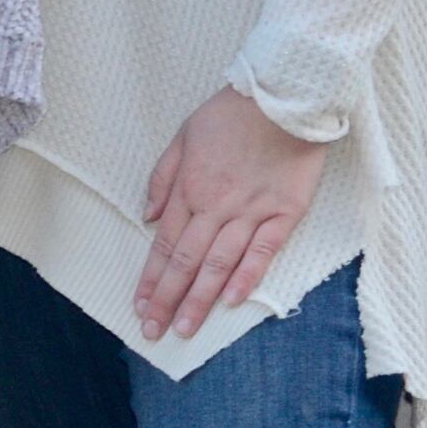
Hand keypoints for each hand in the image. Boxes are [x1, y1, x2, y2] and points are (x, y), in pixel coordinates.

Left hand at [133, 86, 324, 340]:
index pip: (165, 245)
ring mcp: (252, 211)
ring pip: (219, 263)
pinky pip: (263, 251)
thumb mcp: (184, 134)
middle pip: (186, 261)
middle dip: (168, 300)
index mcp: (190, 188)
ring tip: (185, 329)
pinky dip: (246, 277)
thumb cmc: (232, 112)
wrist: (284, 95)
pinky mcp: (285, 212)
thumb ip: (164, 177)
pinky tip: (230, 301)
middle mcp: (216, 206)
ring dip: (199, 299)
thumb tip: (148, 216)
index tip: (141, 307)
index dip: (152, 279)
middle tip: (154, 332)